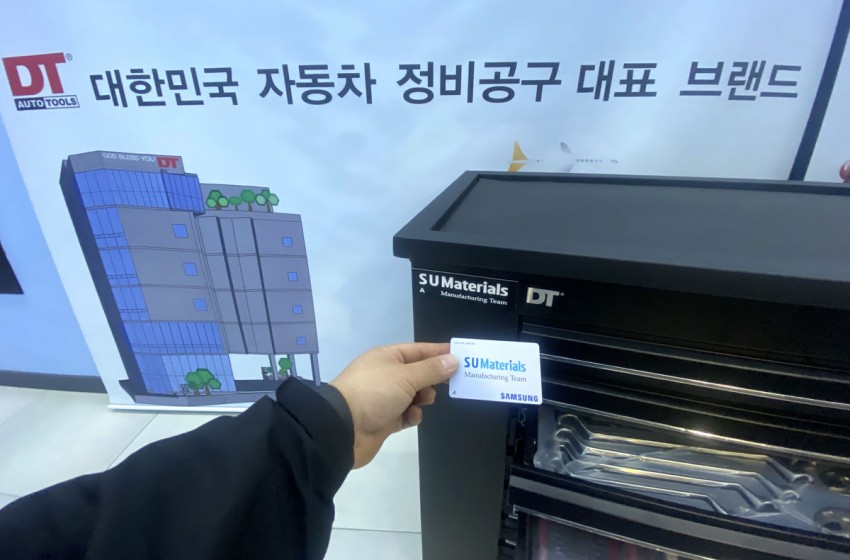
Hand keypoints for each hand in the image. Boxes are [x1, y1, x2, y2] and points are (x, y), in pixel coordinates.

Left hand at [330, 343, 457, 468]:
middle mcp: (386, 375)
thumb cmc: (375, 393)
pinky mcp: (384, 419)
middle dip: (433, 379)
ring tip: (425, 401)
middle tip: (451, 383)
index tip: (461, 355)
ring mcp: (384, 398)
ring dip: (423, 398)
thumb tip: (453, 359)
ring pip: (413, 395)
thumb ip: (432, 369)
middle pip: (417, 373)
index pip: (419, 350)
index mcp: (387, 357)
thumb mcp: (406, 376)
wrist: (343, 428)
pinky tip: (412, 417)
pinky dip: (412, 415)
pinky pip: (406, 415)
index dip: (439, 352)